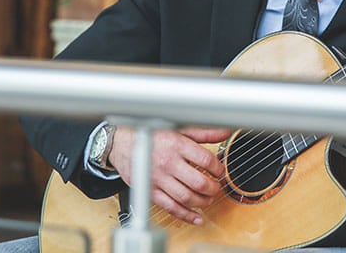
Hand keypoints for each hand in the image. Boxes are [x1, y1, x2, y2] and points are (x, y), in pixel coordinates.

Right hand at [108, 126, 232, 224]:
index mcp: (177, 145)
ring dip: (203, 202)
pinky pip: (170, 207)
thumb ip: (203, 132)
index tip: (220, 171)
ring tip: (208, 199)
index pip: (206, 160)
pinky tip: (196, 217)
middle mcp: (168, 162)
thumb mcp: (178, 128)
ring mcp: (159, 179)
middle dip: (213, 188)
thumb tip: (224, 132)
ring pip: (186, 198)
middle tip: (217, 187)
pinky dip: (186, 215)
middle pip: (198, 182)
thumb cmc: (151, 135)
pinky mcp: (151, 191)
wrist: (122, 143)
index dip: (218, 168)